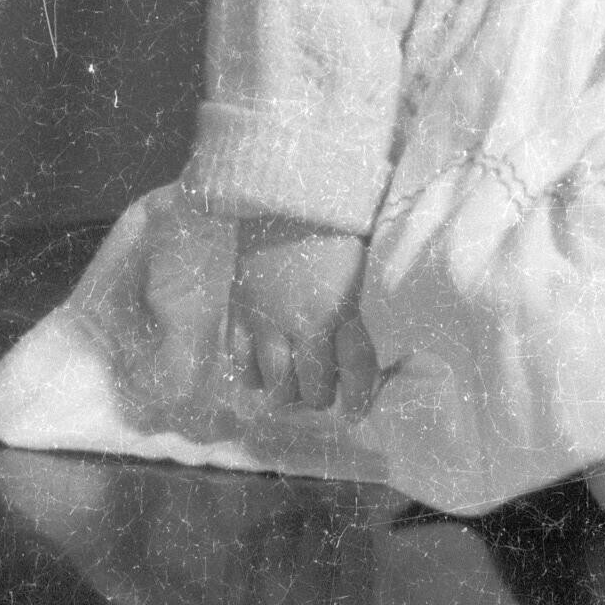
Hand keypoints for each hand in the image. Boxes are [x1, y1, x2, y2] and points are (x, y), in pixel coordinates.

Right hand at [231, 218, 373, 410]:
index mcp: (342, 308)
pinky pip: (241, 363)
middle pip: (314, 388)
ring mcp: (268, 320)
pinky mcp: (239, 311)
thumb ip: (357, 307)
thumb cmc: (332, 222)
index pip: (356, 371)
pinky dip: (252, 376)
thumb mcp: (357, 265)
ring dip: (287, 394)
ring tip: (292, 390)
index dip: (358, 398)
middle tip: (322, 393)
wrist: (283, 192)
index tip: (356, 411)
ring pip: (276, 384)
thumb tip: (365, 341)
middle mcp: (305, 322)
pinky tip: (261, 374)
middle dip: (320, 397)